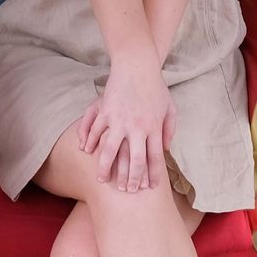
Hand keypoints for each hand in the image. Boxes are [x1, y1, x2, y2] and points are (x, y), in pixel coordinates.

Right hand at [81, 61, 173, 193]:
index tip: (150, 187)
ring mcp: (120, 119)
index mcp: (154, 127)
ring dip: (106, 167)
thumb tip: (166, 148)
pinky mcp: (106, 110)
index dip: (152, 174)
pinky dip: (91, 142)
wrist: (138, 66)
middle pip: (134, 160)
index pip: (155, 157)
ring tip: (102, 180)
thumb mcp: (169, 107)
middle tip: (127, 191)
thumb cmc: (156, 87)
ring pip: (111, 150)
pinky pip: (97, 130)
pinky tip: (87, 152)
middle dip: (131, 178)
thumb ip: (169, 129)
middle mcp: (137, 126)